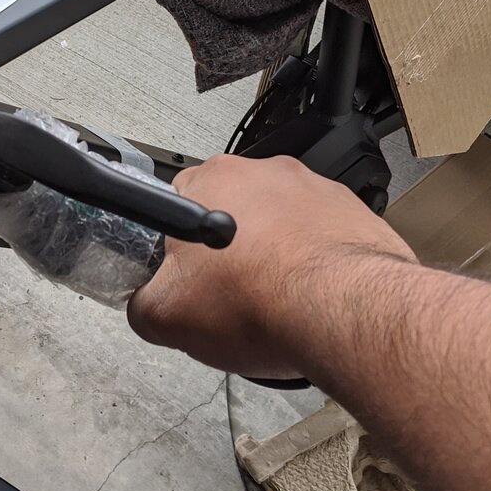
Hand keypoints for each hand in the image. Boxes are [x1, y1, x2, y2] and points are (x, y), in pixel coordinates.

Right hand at [128, 154, 414, 378]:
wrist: (346, 314)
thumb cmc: (265, 302)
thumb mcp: (166, 318)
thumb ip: (141, 303)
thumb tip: (144, 305)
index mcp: (209, 181)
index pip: (175, 204)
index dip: (177, 248)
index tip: (187, 277)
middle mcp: (261, 172)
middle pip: (231, 211)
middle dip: (228, 250)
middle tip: (230, 294)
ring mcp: (310, 187)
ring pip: (278, 222)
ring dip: (274, 253)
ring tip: (275, 299)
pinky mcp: (349, 211)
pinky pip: (320, 233)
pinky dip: (315, 260)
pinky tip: (310, 295)